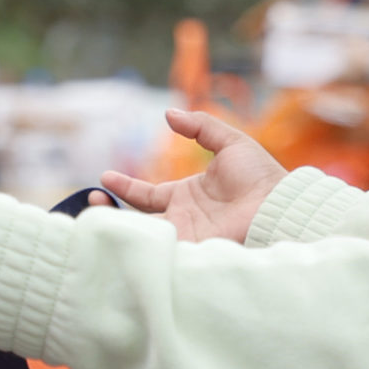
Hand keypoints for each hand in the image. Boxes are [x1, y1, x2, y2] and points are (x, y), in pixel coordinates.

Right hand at [99, 109, 287, 242]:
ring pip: (143, 239)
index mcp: (186, 196)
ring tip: (91, 221)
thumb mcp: (229, 141)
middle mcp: (181, 219)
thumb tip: (169, 114)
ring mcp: (185, 238)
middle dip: (110, 216)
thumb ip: (200, 126)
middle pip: (137, 222)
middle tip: (89, 204)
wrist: (279, 205)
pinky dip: (138, 248)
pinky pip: (159, 254)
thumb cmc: (260, 176)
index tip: (104, 178)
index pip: (146, 196)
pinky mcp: (191, 252)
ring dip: (117, 232)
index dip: (124, 188)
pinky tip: (116, 239)